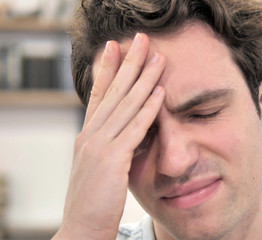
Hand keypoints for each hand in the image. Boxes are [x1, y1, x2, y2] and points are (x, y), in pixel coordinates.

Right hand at [53, 33, 164, 238]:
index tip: (115, 48)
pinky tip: (160, 92)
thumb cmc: (93, 200)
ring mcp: (100, 145)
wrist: (81, 229)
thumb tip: (132, 129)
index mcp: (87, 135)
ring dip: (144, 79)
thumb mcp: (100, 166)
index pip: (99, 94)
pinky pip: (135, 129)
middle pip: (113, 91)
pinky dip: (148, 109)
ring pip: (126, 104)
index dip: (108, 69)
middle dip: (129, 63)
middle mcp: (91, 134)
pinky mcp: (113, 160)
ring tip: (158, 58)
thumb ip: (112, 145)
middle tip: (141, 40)